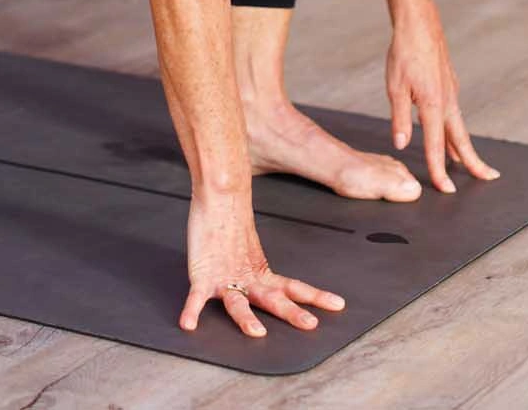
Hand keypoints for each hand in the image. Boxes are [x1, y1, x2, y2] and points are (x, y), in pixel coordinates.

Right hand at [179, 193, 343, 337]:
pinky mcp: (202, 275)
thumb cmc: (230, 223)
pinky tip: (188, 324)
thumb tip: (265, 278)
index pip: (293, 287)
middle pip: (273, 299)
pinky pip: (196, 297)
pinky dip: (191, 310)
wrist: (218, 196)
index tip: (338, 305)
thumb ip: (254, 266)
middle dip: (291, 313)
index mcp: (261, 273)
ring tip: (256, 332)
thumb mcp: (248, 249)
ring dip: (247, 319)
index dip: (315, 296)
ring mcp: (224, 278)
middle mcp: (246, 278)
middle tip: (310, 324)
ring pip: (238, 303)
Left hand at [386, 2, 498, 193]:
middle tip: (488, 178)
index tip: (445, 189)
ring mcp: (451, 91)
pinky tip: (449, 131)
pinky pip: (454, 112)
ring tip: (466, 163)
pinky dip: (455, 127)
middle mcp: (447, 100)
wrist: (419, 22)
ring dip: (463, 145)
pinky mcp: (449, 84)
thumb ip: (400, 118)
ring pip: (459, 125)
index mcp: (433, 104)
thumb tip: (402, 144)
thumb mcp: (395, 87)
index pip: (436, 145)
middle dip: (473, 161)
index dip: (439, 170)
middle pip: (461, 139)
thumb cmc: (404, 52)